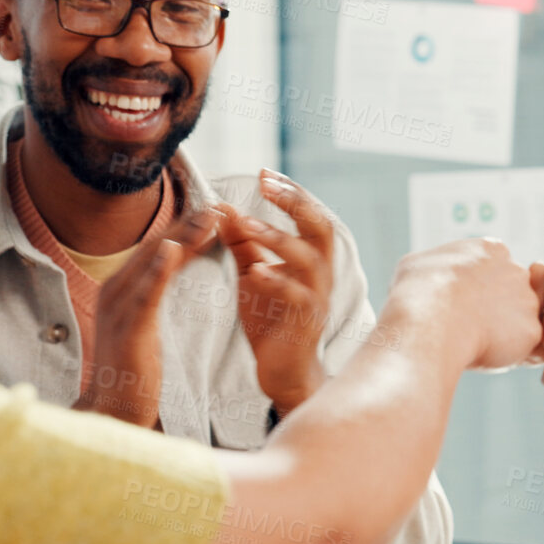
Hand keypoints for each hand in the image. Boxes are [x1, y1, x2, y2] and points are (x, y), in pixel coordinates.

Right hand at [78, 209, 221, 427]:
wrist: (112, 411)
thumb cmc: (133, 369)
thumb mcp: (145, 322)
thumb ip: (155, 291)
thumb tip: (175, 261)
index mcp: (122, 287)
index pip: (159, 247)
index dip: (186, 225)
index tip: (216, 208)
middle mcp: (116, 290)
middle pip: (156, 246)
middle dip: (188, 223)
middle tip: (220, 203)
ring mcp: (118, 308)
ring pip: (151, 263)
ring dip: (180, 236)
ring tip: (207, 216)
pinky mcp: (126, 329)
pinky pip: (143, 295)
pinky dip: (157, 270)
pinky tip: (172, 250)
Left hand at [216, 171, 335, 415]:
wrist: (283, 371)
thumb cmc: (272, 320)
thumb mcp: (253, 274)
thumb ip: (242, 243)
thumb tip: (222, 207)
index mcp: (310, 258)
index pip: (308, 215)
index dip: (290, 192)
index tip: (264, 172)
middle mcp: (321, 274)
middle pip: (321, 227)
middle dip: (295, 203)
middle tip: (266, 184)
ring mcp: (318, 297)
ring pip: (310, 259)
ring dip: (279, 238)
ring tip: (248, 224)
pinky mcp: (307, 321)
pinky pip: (299, 296)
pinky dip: (278, 280)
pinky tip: (255, 271)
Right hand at [389, 238, 541, 370]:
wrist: (429, 322)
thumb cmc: (418, 293)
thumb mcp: (418, 264)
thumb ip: (437, 267)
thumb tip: (430, 276)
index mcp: (491, 250)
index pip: (493, 271)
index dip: (477, 292)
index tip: (462, 305)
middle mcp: (517, 270)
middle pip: (511, 295)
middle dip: (494, 312)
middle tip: (468, 327)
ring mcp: (528, 301)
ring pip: (517, 322)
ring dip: (500, 333)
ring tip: (470, 341)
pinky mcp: (531, 331)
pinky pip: (520, 347)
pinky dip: (503, 354)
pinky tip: (480, 352)